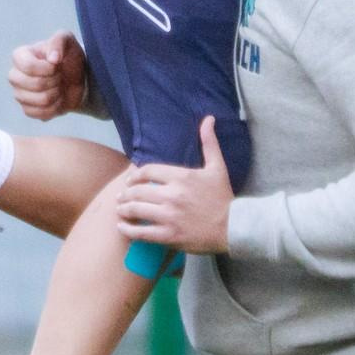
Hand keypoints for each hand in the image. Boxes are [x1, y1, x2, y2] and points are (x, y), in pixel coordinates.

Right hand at [8, 31, 86, 120]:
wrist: (76, 78)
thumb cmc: (68, 56)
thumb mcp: (68, 41)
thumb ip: (59, 41)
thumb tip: (53, 58)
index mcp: (20, 56)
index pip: (28, 66)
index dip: (48, 69)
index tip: (58, 65)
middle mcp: (15, 75)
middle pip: (34, 85)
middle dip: (55, 81)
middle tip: (60, 76)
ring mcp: (19, 94)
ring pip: (41, 101)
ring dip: (58, 94)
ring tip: (60, 86)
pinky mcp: (27, 109)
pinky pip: (41, 114)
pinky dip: (56, 108)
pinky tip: (58, 99)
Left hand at [116, 117, 232, 254]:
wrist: (233, 227)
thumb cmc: (223, 197)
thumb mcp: (217, 167)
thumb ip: (209, 143)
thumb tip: (208, 119)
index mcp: (181, 177)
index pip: (148, 171)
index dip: (135, 176)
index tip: (130, 181)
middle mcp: (172, 195)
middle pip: (137, 191)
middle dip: (126, 194)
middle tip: (121, 197)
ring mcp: (169, 216)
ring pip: (136, 210)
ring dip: (124, 209)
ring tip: (120, 210)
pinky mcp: (169, 235)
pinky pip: (142, 232)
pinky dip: (128, 229)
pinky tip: (123, 227)